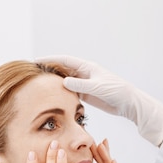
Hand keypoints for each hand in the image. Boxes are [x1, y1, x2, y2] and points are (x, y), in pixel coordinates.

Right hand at [36, 55, 162, 145]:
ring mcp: (85, 83)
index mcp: (87, 67)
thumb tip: (63, 81)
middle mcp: (84, 73)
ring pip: (66, 81)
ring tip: (39, 84)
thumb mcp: (97, 87)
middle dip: (49, 69)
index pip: (65, 60)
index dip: (50, 59)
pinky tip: (53, 96)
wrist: (128, 103)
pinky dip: (62, 92)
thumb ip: (80, 84)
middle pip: (63, 69)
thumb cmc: (116, 91)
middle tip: (34, 72)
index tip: (37, 60)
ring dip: (54, 82)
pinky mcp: (87, 94)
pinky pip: (71, 92)